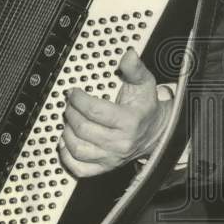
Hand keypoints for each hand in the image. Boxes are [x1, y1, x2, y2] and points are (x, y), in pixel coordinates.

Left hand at [59, 48, 171, 177]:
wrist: (157, 134)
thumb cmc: (146, 109)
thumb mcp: (145, 85)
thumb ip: (135, 69)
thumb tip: (129, 55)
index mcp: (129, 122)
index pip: (94, 111)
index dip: (78, 99)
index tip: (73, 92)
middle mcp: (120, 143)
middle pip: (82, 128)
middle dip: (70, 112)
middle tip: (69, 104)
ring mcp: (112, 157)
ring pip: (77, 148)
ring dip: (67, 132)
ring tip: (69, 120)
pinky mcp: (105, 168)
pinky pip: (80, 168)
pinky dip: (67, 156)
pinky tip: (66, 142)